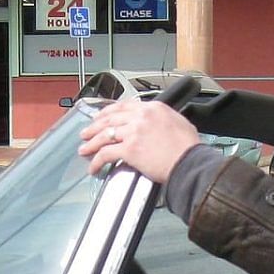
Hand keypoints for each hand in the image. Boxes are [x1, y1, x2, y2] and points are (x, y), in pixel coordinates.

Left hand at [78, 99, 201, 182]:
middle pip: (110, 119)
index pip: (124, 106)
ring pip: (104, 135)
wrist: (189, 162)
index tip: (101, 117)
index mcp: (153, 108)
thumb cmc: (189, 148)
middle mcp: (141, 117)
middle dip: (94, 126)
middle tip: (86, 133)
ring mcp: (133, 132)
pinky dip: (97, 161)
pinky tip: (93, 167)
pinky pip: (106, 154)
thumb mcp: (179, 122)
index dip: (108, 112)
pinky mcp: (129, 149)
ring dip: (91, 143)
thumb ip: (163, 119)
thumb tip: (158, 124)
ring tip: (84, 150)